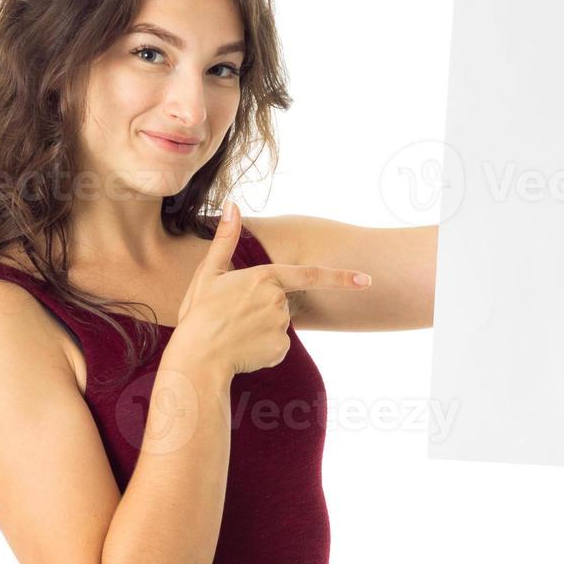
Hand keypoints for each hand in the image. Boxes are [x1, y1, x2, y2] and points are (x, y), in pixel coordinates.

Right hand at [168, 200, 370, 381]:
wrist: (198, 358)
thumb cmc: (199, 314)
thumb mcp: (209, 273)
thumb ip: (225, 239)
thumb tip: (232, 204)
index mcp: (265, 278)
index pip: (309, 275)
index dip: (340, 278)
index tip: (366, 279)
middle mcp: (279, 301)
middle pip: (281, 301)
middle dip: (262, 308)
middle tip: (231, 316)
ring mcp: (282, 326)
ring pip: (278, 324)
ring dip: (260, 328)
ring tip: (234, 333)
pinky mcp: (281, 349)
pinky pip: (276, 345)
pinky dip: (263, 348)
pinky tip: (243, 349)